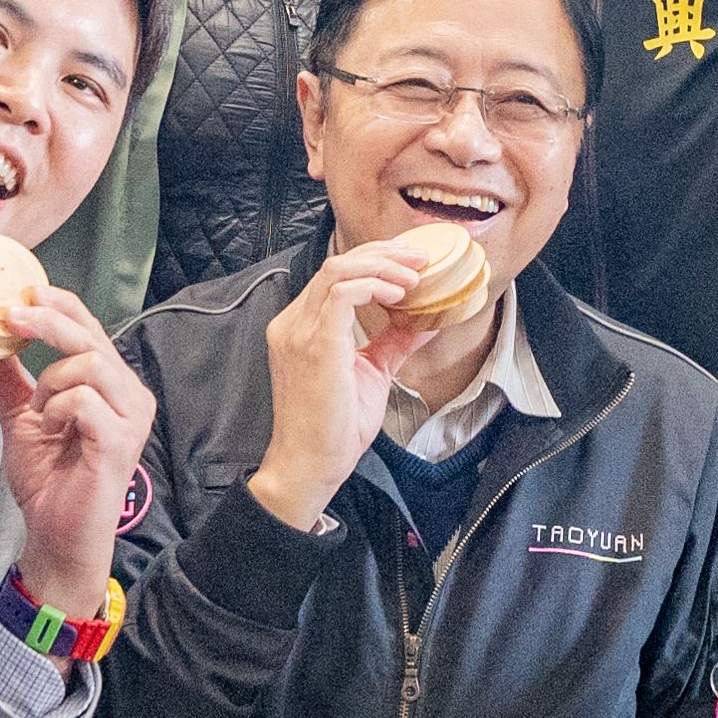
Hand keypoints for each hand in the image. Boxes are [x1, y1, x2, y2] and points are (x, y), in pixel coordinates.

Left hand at [0, 283, 156, 619]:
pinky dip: (56, 408)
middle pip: (92, 336)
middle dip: (47, 321)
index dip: (59, 305)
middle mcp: (131, 395)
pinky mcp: (120, 440)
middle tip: (11, 317)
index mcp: (113, 385)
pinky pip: (84, 400)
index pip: (91, 328)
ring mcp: (131, 417)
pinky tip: (50, 429)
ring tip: (39, 412)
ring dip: (50, 382)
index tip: (21, 296)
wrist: (54, 532)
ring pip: (90, 363)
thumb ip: (8, 377)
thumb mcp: (21, 415)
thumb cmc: (48, 480)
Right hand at [245, 242, 436, 530]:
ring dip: (383, 267)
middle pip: (337, 263)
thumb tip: (425, 322)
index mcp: (301, 326)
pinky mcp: (315, 343)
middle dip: (384, 254)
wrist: (311, 464)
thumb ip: (392, 344)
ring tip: (415, 277)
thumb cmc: (335, 427)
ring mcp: (299, 331)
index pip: (335, 275)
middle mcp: (293, 322)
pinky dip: (375, 286)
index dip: (375, 261)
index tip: (411, 264)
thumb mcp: (371, 374)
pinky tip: (399, 298)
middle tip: (421, 258)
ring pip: (338, 270)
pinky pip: (343, 293)